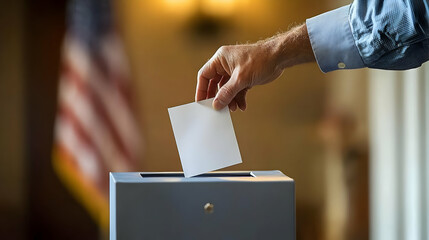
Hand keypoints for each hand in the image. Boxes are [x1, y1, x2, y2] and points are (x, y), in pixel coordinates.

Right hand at [195, 24, 314, 110]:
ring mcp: (235, 71)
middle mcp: (225, 64)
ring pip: (226, 89)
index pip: (205, 75)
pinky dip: (238, 98)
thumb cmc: (260, 60)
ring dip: (229, 99)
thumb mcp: (240, 79)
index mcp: (220, 59)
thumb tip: (216, 104)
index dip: (201, 89)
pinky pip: (236, 90)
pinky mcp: (244, 77)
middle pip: (214, 84)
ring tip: (233, 108)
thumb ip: (227, 93)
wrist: (279, 58)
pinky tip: (242, 106)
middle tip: (217, 108)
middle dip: (217, 97)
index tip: (201, 102)